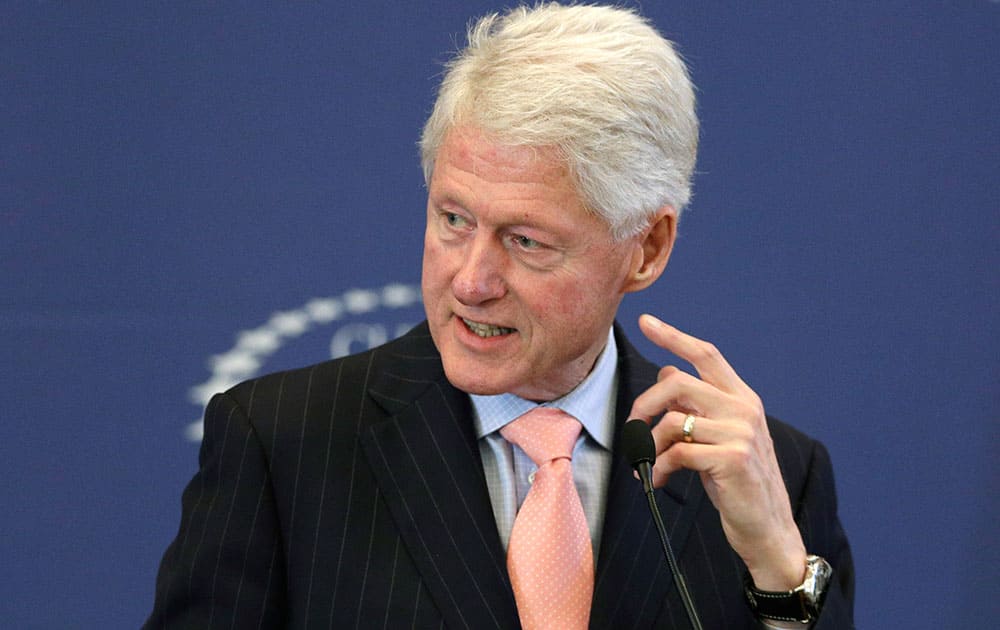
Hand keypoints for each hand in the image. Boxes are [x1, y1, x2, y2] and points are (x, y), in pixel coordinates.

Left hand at [628, 314, 806, 590]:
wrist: (768, 529)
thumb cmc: (737, 483)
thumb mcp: (719, 438)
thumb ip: (698, 406)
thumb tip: (667, 373)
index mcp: (741, 398)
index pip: (706, 354)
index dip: (674, 336)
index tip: (646, 321)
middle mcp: (744, 409)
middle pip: (677, 384)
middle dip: (643, 405)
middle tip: (631, 429)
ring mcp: (741, 433)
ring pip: (672, 421)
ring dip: (649, 447)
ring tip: (647, 467)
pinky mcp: (733, 458)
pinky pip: (677, 452)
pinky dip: (660, 468)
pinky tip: (660, 481)